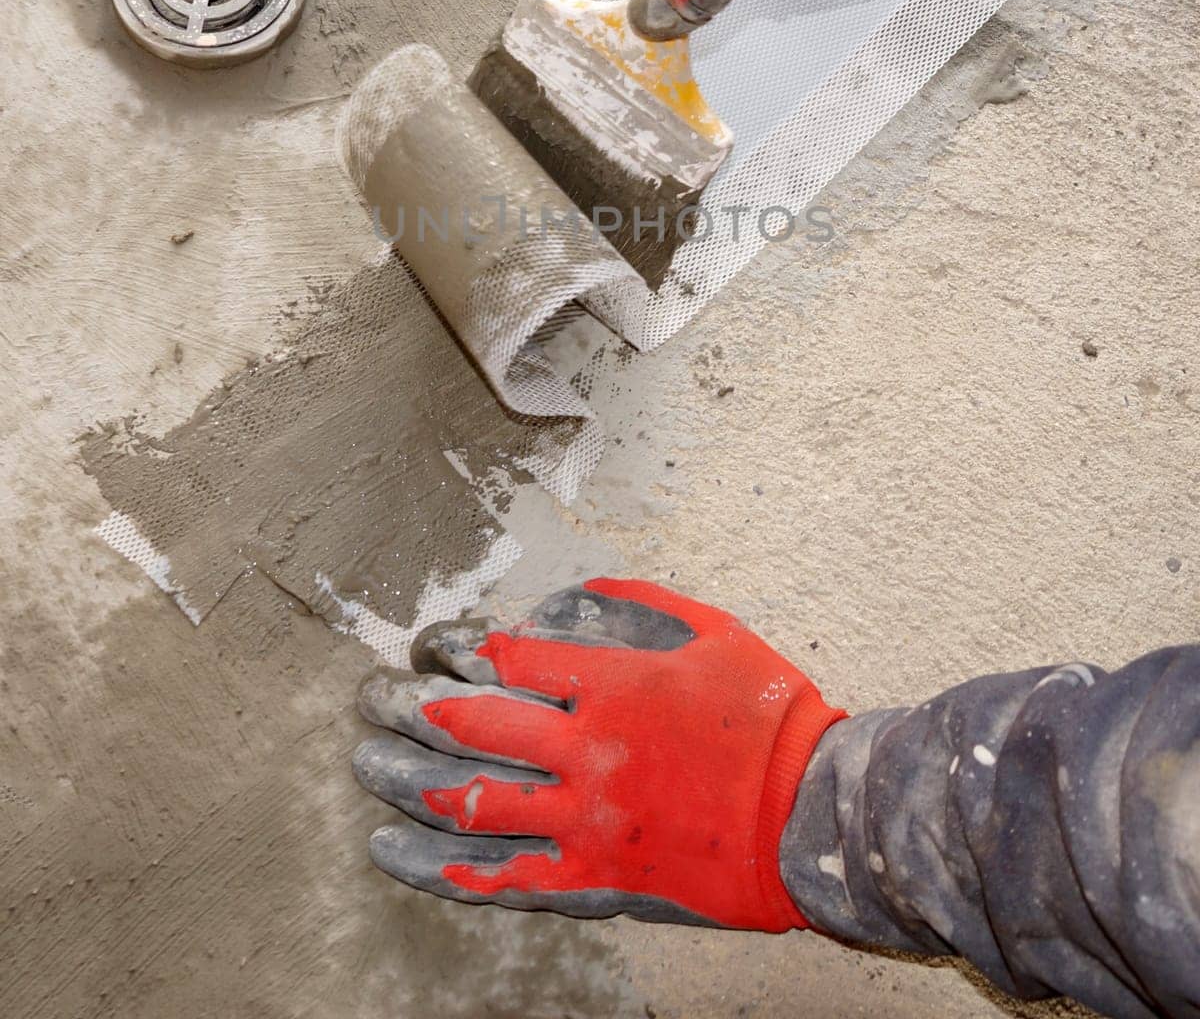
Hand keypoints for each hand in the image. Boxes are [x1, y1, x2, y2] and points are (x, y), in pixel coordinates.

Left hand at [353, 578, 844, 929]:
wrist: (811, 814)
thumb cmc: (769, 716)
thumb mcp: (711, 631)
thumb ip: (637, 604)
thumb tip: (571, 592)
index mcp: (614, 684)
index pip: (509, 660)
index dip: (458, 649)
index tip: (432, 647)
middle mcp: (587, 749)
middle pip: (472, 724)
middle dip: (410, 707)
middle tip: (370, 697)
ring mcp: (587, 819)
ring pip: (471, 800)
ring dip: (407, 779)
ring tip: (365, 763)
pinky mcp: (595, 877)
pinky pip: (504, 876)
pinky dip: (443, 866)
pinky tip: (394, 850)